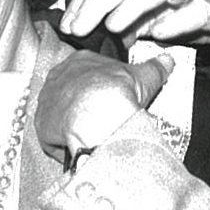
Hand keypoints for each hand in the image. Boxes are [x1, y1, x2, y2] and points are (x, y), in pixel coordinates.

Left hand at [35, 51, 171, 165]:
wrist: (99, 116)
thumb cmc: (118, 92)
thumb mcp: (144, 77)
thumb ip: (156, 67)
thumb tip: (167, 60)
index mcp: (79, 61)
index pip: (87, 73)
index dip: (100, 89)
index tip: (110, 101)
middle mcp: (57, 78)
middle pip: (71, 95)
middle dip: (85, 108)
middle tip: (103, 122)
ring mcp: (47, 101)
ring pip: (61, 115)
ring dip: (73, 126)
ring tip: (93, 138)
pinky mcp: (41, 125)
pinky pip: (53, 137)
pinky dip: (66, 145)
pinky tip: (81, 149)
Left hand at [59, 0, 209, 62]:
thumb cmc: (209, 11)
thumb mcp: (164, 13)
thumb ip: (133, 18)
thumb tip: (99, 31)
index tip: (67, 23)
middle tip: (79, 28)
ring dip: (134, 3)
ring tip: (114, 27)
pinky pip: (199, 8)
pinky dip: (178, 19)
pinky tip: (161, 34)